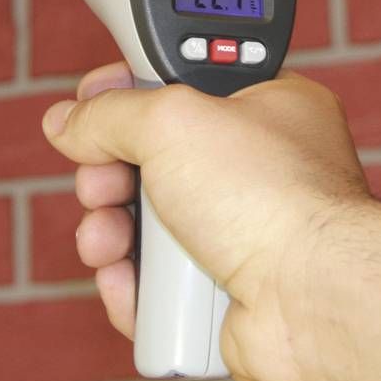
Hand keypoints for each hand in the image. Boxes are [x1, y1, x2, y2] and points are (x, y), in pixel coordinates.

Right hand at [41, 62, 375, 380]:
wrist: (312, 296)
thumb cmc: (271, 197)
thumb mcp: (173, 119)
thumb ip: (111, 112)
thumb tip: (68, 121)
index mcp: (266, 108)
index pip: (183, 85)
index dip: (131, 91)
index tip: (91, 101)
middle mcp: (260, 171)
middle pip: (153, 161)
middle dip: (109, 174)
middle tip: (100, 182)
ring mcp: (245, 236)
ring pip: (149, 228)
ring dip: (111, 232)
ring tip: (107, 240)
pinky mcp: (228, 296)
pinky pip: (158, 289)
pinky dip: (131, 287)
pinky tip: (122, 281)